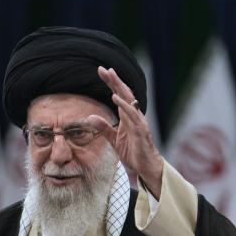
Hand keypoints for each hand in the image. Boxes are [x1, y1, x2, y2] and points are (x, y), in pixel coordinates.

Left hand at [86, 66, 164, 198]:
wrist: (145, 166)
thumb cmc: (132, 152)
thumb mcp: (113, 139)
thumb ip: (103, 127)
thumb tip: (89, 117)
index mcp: (127, 116)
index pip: (119, 95)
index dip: (111, 83)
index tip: (101, 72)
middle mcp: (133, 115)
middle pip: (124, 93)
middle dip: (114, 80)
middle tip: (104, 69)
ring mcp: (138, 121)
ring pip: (129, 100)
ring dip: (119, 87)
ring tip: (110, 76)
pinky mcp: (141, 130)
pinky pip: (132, 115)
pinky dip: (124, 106)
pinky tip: (115, 97)